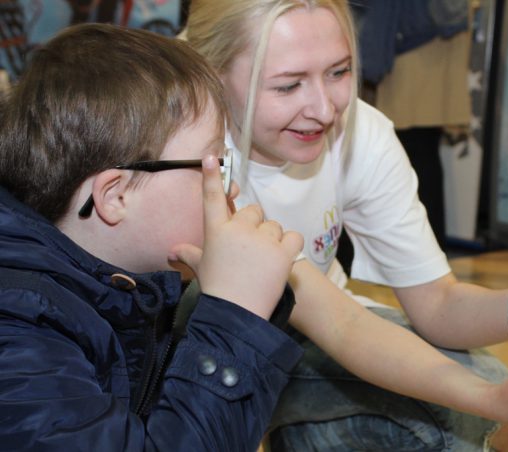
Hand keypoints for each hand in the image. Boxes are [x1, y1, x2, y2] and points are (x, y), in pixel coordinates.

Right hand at [170, 155, 303, 318]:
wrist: (236, 314)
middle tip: (250, 251)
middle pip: (253, 212)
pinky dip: (290, 246)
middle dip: (254, 227)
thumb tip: (173, 251)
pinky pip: (292, 236)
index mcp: (216, 231)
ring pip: (273, 225)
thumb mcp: (201, 268)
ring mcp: (261, 239)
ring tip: (263, 262)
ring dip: (271, 239)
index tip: (212, 158)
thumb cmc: (217, 289)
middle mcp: (238, 229)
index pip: (212, 198)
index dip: (212, 177)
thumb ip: (190, 254)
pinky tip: (281, 259)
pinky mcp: (283, 251)